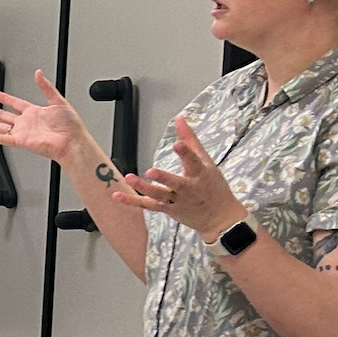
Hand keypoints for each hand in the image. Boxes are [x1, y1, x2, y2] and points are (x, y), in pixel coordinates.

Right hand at [0, 70, 82, 162]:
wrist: (72, 142)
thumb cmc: (70, 125)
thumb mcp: (58, 100)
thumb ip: (46, 86)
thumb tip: (38, 74)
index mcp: (35, 112)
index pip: (15, 103)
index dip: (5, 98)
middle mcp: (27, 123)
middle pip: (3, 115)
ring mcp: (23, 133)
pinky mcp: (21, 142)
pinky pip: (3, 138)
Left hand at [109, 116, 247, 239]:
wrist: (220, 217)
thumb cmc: (213, 186)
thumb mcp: (206, 162)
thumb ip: (190, 140)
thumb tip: (179, 118)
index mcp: (200, 174)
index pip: (194, 162)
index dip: (186, 153)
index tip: (177, 144)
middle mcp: (188, 189)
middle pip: (175, 183)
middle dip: (164, 178)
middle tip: (150, 171)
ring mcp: (176, 201)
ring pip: (158, 195)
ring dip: (143, 188)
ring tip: (129, 178)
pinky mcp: (167, 209)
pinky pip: (148, 205)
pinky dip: (132, 201)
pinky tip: (117, 195)